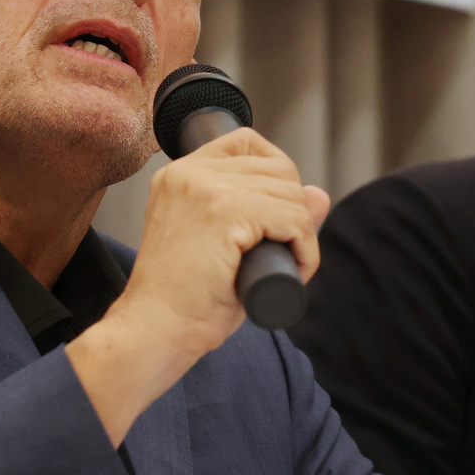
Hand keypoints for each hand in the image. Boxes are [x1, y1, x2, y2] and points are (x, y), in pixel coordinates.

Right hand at [67, 128, 328, 443]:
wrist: (154, 332)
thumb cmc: (186, 300)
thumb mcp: (228, 247)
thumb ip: (269, 214)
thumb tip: (319, 194)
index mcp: (180, 174)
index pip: (247, 142)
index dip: (277, 176)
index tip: (276, 217)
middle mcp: (189, 172)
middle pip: (278, 169)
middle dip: (294, 213)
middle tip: (281, 254)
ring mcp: (205, 188)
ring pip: (291, 196)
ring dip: (302, 236)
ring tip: (281, 268)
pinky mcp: (224, 211)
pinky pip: (293, 220)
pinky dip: (305, 251)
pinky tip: (291, 272)